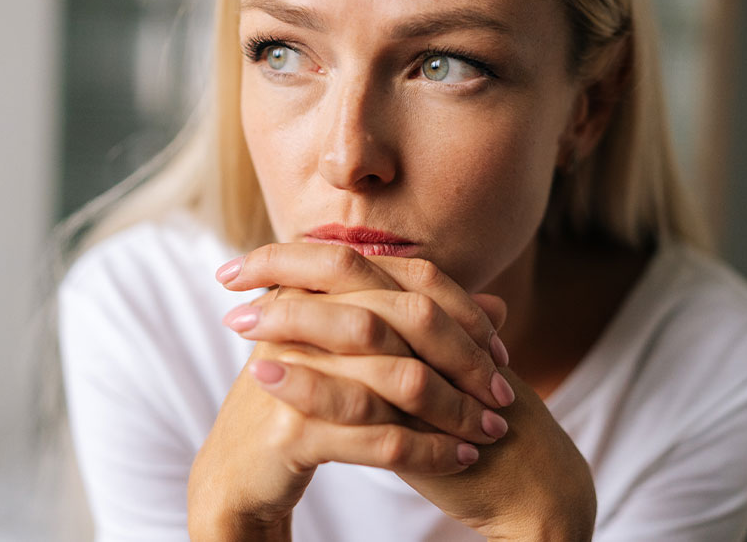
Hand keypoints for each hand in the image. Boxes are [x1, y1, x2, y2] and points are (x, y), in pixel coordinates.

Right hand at [187, 243, 511, 540]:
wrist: (242, 468)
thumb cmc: (310, 400)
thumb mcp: (365, 355)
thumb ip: (426, 327)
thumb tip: (501, 306)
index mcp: (319, 286)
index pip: (411, 279)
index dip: (465, 310)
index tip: (500, 349)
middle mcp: (302, 315)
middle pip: (406, 321)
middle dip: (466, 359)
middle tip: (504, 393)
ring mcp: (294, 370)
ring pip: (398, 380)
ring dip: (455, 409)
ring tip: (490, 430)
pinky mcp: (292, 428)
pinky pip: (379, 437)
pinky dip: (428, 450)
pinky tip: (460, 460)